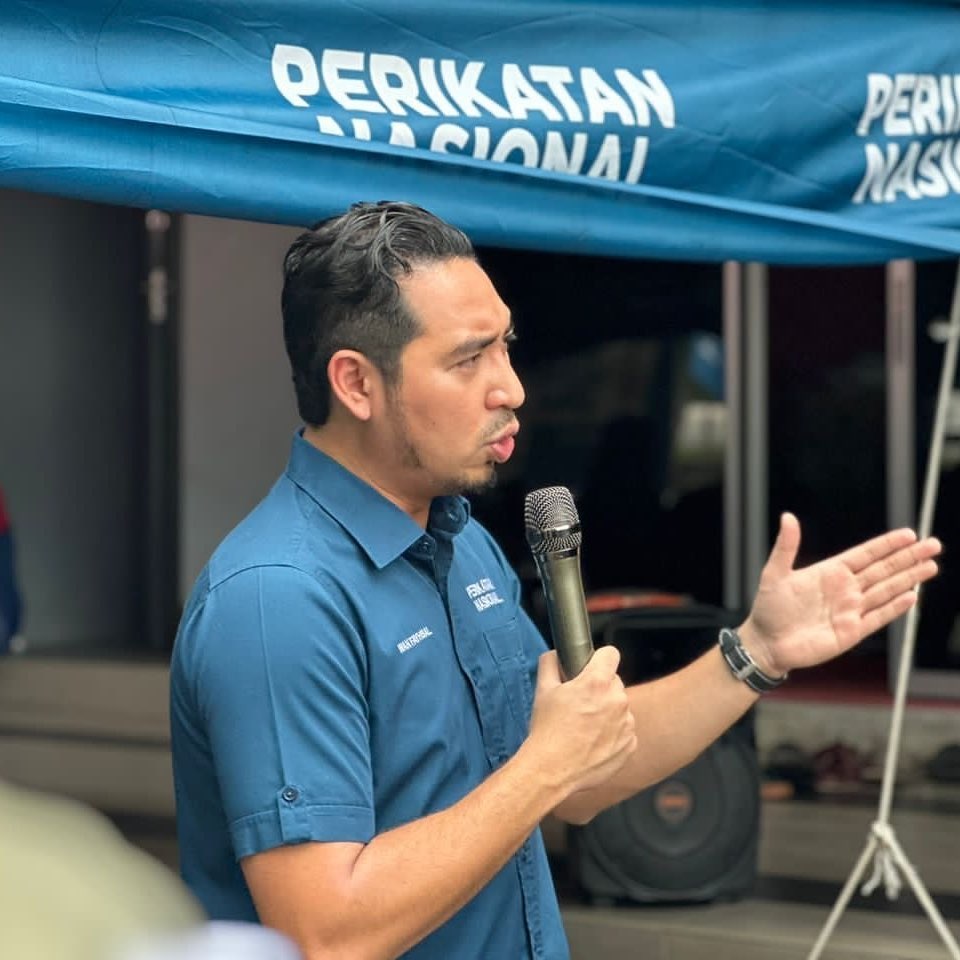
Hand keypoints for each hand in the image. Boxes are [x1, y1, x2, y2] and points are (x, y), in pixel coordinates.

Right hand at [527, 647, 636, 795]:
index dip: (599, 658)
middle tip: (580, 704)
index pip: (610, 653)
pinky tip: (593, 743)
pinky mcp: (630, 744)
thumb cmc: (547, 731)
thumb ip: (550, 663)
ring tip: (584, 728)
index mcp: (597, 682)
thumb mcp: (543, 690)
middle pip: (614, 682)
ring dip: (607, 712)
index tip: (592, 666)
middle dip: (600, 688)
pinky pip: (624, 731)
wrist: (552, 771)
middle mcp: (617, 700)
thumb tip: (555, 655)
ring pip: (620, 707)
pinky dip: (613, 734)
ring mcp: (627, 724)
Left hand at [740, 513, 941, 676]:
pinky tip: (912, 597)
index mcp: (830, 572)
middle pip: (883, 570)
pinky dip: (895, 607)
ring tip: (931, 566)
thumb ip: (785, 546)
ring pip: (886, 590)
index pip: (865, 554)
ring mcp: (850, 610)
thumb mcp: (774, 573)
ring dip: (909, 578)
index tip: (909, 534)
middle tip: (933, 544)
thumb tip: (788, 517)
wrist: (766, 643)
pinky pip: (878, 617)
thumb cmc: (768, 608)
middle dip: (909, 557)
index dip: (887, 544)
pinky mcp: (851, 632)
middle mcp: (845, 589)